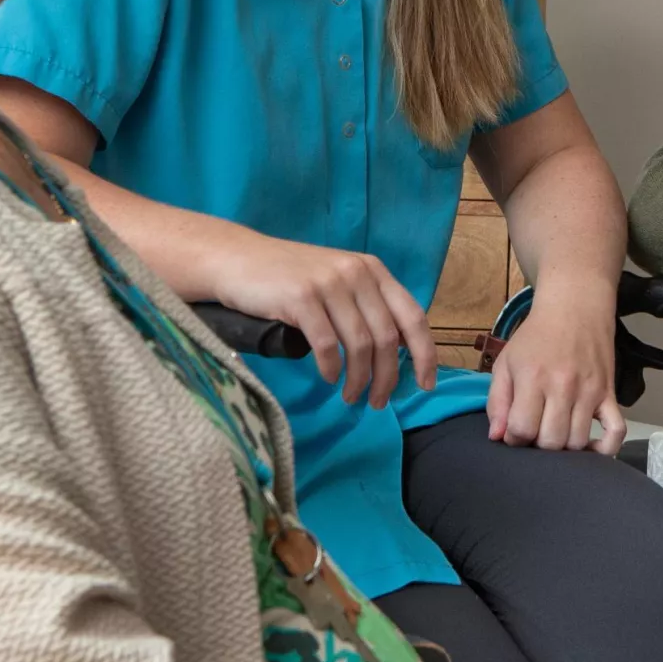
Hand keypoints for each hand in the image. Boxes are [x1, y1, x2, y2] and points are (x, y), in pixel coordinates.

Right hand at [208, 230, 435, 408]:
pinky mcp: (301, 297)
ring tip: (350, 397)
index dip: (425, 354)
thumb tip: (394, 353)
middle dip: (387, 377)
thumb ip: (366, 306)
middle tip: (378, 402)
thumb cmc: (288, 277)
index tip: (425, 384)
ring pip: (360, 345)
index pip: (412, 316)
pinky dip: (331, 369)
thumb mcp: (337, 282)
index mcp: (373, 270)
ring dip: (359, 379)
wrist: (237, 259)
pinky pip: (327, 345)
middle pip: (387, 338)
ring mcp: (329, 283)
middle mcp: (356, 273)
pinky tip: (328, 379)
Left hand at [487, 280, 624, 454]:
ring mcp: (590, 392)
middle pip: (551, 442)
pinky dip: (605, 448)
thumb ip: (497, 402)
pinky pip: (616, 432)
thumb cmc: (536, 337)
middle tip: (536, 429)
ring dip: (564, 446)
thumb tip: (497, 437)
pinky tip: (590, 447)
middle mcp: (563, 387)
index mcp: (533, 378)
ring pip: (578, 442)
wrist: (575, 308)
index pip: (521, 430)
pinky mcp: (610, 394)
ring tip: (557, 432)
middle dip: (538, 444)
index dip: (514, 437)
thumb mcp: (506, 363)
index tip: (516, 428)